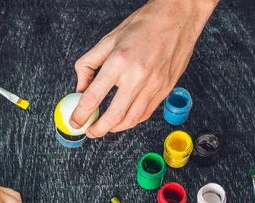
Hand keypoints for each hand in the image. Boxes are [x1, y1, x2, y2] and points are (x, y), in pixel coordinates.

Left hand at [70, 0, 217, 137]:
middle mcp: (137, 76)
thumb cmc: (145, 24)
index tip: (75, 121)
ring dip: (115, 128)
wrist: (179, 19)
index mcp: (119, 61)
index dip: (81, 114)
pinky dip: (132, 120)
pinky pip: (146, 113)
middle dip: (98, 129)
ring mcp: (154, 85)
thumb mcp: (109, 39)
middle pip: (114, 115)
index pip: (94, 96)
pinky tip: (124, 119)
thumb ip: (89, 64)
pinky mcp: (165, 90)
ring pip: (131, 119)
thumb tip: (80, 87)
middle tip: (90, 132)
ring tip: (105, 128)